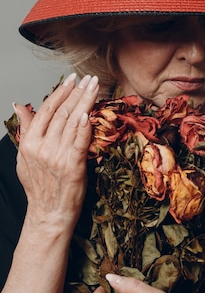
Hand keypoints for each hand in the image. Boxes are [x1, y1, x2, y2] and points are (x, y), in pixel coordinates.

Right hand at [14, 73, 97, 226]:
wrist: (49, 214)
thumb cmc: (41, 186)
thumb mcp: (25, 156)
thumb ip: (27, 129)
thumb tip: (19, 106)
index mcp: (30, 143)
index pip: (46, 110)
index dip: (60, 92)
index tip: (73, 79)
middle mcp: (42, 147)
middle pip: (61, 113)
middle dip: (77, 92)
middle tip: (89, 78)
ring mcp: (57, 157)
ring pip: (72, 123)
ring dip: (85, 102)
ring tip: (96, 88)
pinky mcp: (73, 167)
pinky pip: (79, 142)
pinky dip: (84, 127)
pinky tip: (88, 114)